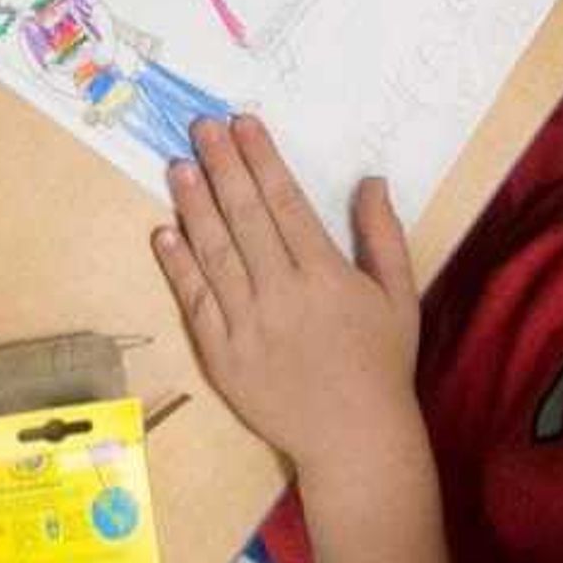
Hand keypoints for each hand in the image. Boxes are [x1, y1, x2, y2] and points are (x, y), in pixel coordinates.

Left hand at [151, 113, 421, 463]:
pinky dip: (178, 265)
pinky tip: (164, 232)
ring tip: (177, 165)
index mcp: (326, 274)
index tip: (243, 123)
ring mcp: (247, 325)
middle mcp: (282, 293)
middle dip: (221, 165)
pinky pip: (196, 301)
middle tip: (201, 126)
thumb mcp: (399, 296)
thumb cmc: (381, 364)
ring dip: (193, 205)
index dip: (261, 159)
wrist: (353, 440)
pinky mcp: (222, 355)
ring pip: (213, 252)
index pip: (285, 202)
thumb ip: (383, 235)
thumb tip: (370, 180)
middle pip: (244, 216)